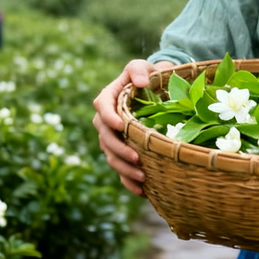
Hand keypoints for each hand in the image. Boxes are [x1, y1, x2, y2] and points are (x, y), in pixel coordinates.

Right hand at [92, 59, 157, 194]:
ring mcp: (112, 139)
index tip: (121, 126)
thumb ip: (138, 70)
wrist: (156, 92)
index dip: (110, 118)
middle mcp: (106, 121)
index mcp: (108, 99)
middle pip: (105, 138)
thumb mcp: (143, 67)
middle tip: (137, 160)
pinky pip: (120, 169)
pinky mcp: (121, 152)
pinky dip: (128, 181)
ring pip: (111, 157)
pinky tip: (141, 191)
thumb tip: (138, 82)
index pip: (103, 108)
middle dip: (120, 151)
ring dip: (124, 170)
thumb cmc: (148, 76)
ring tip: (142, 177)